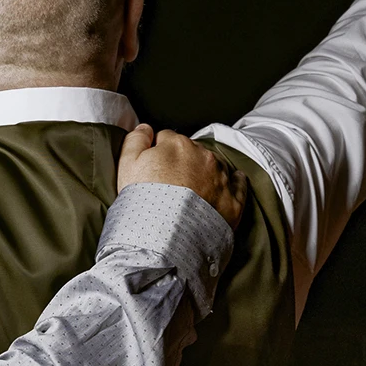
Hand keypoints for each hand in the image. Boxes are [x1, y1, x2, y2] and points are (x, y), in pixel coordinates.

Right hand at [117, 126, 247, 226]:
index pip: (166, 138)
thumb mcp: (127, 165)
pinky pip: (238, 186)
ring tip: (192, 191)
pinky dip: (235, 183)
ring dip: (205, 173)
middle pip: (191, 152)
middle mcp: (203, 156)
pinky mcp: (232, 202)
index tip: (153, 168)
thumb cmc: (143, 202)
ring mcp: (220, 179)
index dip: (157, 152)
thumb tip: (144, 128)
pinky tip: (232, 183)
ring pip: (214, 166)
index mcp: (177, 144)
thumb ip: (135, 141)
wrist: (164, 237)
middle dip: (183, 163)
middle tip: (170, 183)